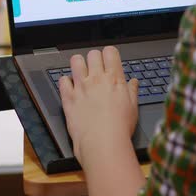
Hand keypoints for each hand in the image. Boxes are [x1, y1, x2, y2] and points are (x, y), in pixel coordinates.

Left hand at [58, 46, 138, 166]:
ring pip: (75, 61)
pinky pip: (63, 80)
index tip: (109, 61)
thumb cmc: (120, 128)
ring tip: (82, 73)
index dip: (110, 54)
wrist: (102, 142)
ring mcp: (80, 87)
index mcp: (114, 79)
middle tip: (97, 69)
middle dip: (95, 58)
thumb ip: (132, 91)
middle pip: (93, 54)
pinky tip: (72, 88)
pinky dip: (66, 81)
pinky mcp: (68, 98)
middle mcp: (96, 79)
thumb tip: (133, 82)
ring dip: (79, 64)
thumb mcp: (133, 107)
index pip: (110, 52)